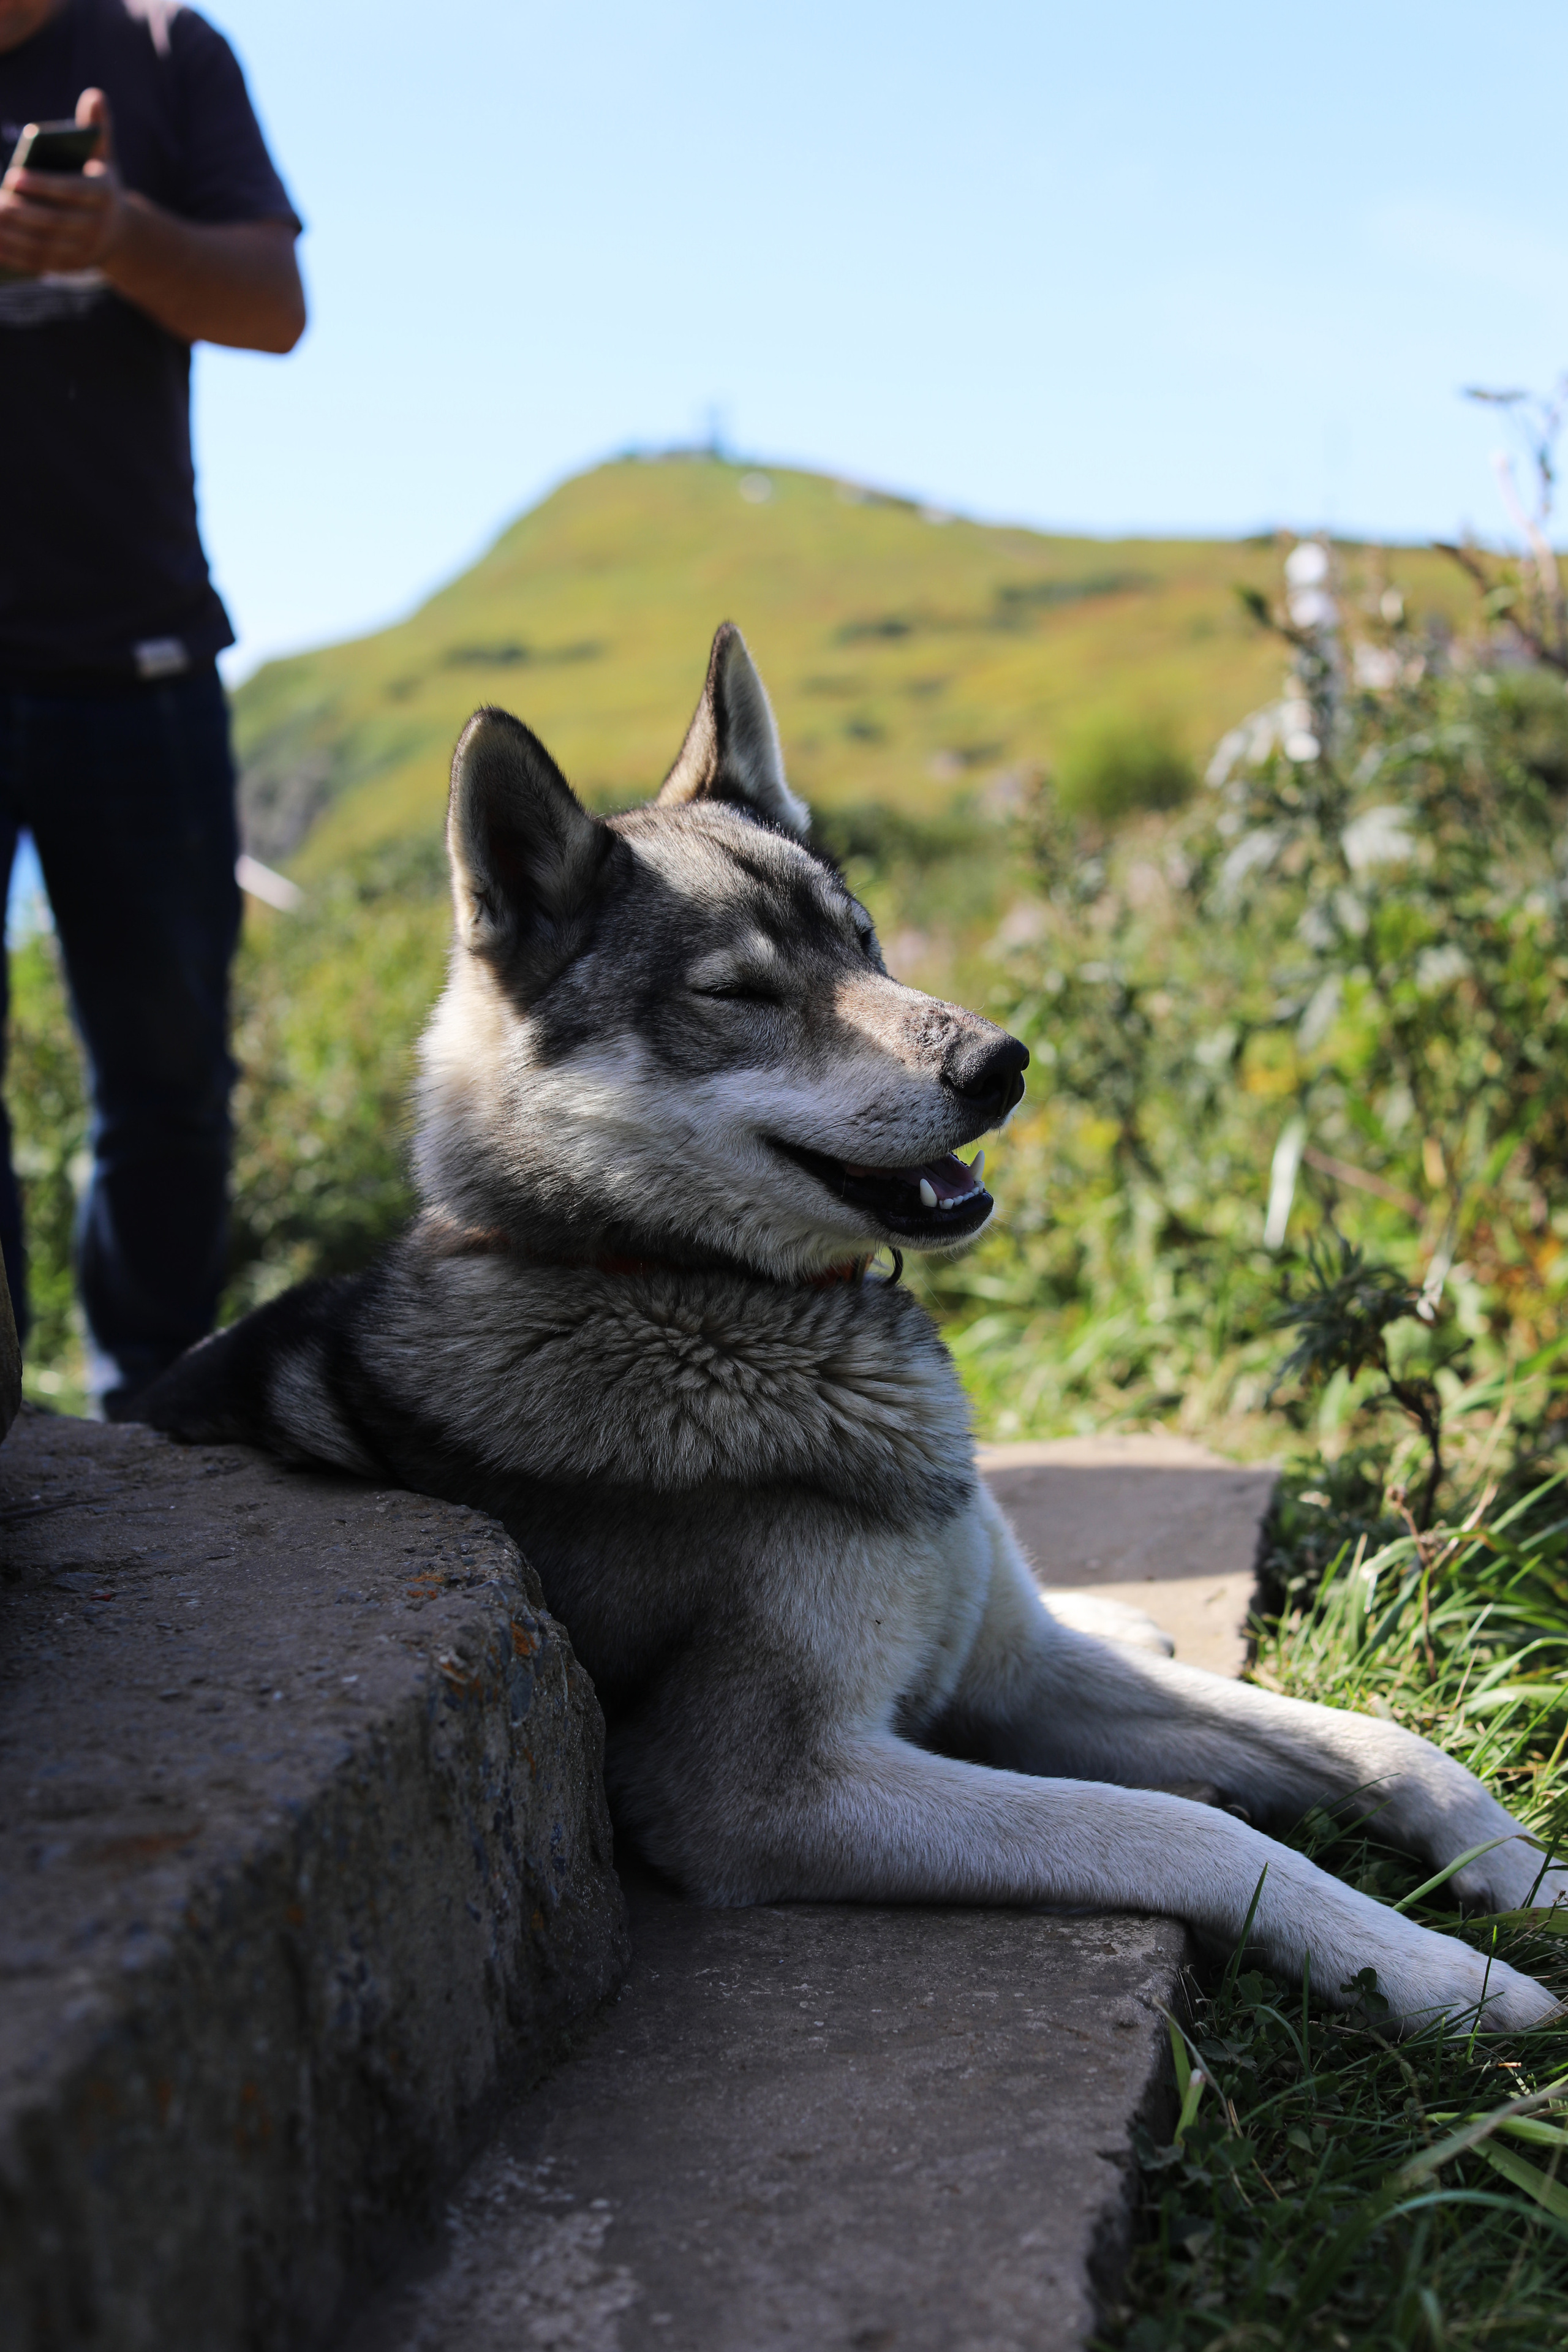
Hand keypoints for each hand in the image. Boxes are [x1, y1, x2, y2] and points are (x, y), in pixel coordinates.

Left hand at [0, 87, 123, 276]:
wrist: (118, 232)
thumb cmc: (99, 182)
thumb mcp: (103, 155)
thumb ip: (97, 127)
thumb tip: (95, 95)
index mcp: (104, 194)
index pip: (72, 191)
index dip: (43, 185)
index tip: (13, 176)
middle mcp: (98, 226)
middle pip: (56, 222)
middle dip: (23, 212)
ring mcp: (85, 250)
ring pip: (46, 245)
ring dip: (14, 236)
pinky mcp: (71, 266)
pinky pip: (39, 263)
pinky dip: (14, 256)